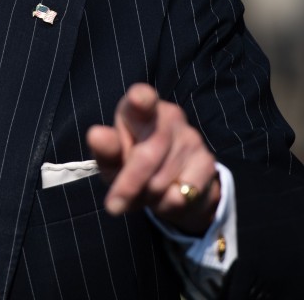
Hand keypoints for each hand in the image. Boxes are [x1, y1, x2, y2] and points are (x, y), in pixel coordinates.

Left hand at [86, 83, 220, 234]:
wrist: (172, 188)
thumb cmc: (131, 163)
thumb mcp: (113, 159)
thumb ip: (105, 149)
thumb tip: (96, 135)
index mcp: (140, 109)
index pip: (143, 98)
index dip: (141, 99)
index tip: (138, 100)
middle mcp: (169, 116)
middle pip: (148, 154)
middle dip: (129, 183)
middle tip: (113, 205)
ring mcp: (191, 138)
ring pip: (161, 180)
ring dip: (147, 196)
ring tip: (145, 191)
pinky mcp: (207, 162)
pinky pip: (180, 195)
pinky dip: (166, 205)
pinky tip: (166, 195)